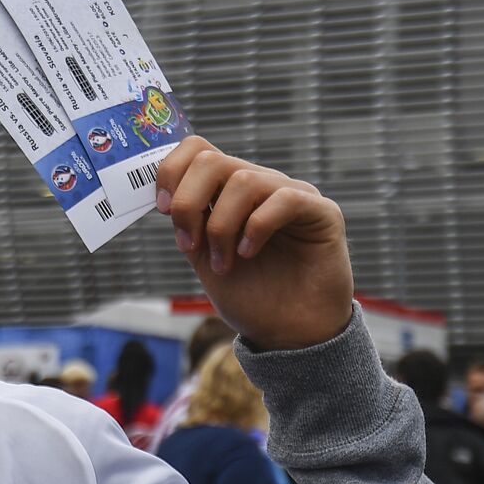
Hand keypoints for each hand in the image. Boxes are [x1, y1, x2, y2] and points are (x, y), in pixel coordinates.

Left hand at [155, 137, 353, 349]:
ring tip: (223, 263)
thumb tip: (164, 198)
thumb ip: (187, 223)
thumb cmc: (250, 295)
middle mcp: (260, 185)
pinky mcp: (322, 212)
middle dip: (188, 203)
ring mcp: (292, 195)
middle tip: (190, 245)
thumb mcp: (203, 257)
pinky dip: (256, 227)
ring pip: (242, 181)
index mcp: (229, 192)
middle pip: (211, 160)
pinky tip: (249, 253)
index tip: (161, 209)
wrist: (289, 333)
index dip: (171, 171)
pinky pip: (284, 199)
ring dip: (221, 228)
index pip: (197, 150)